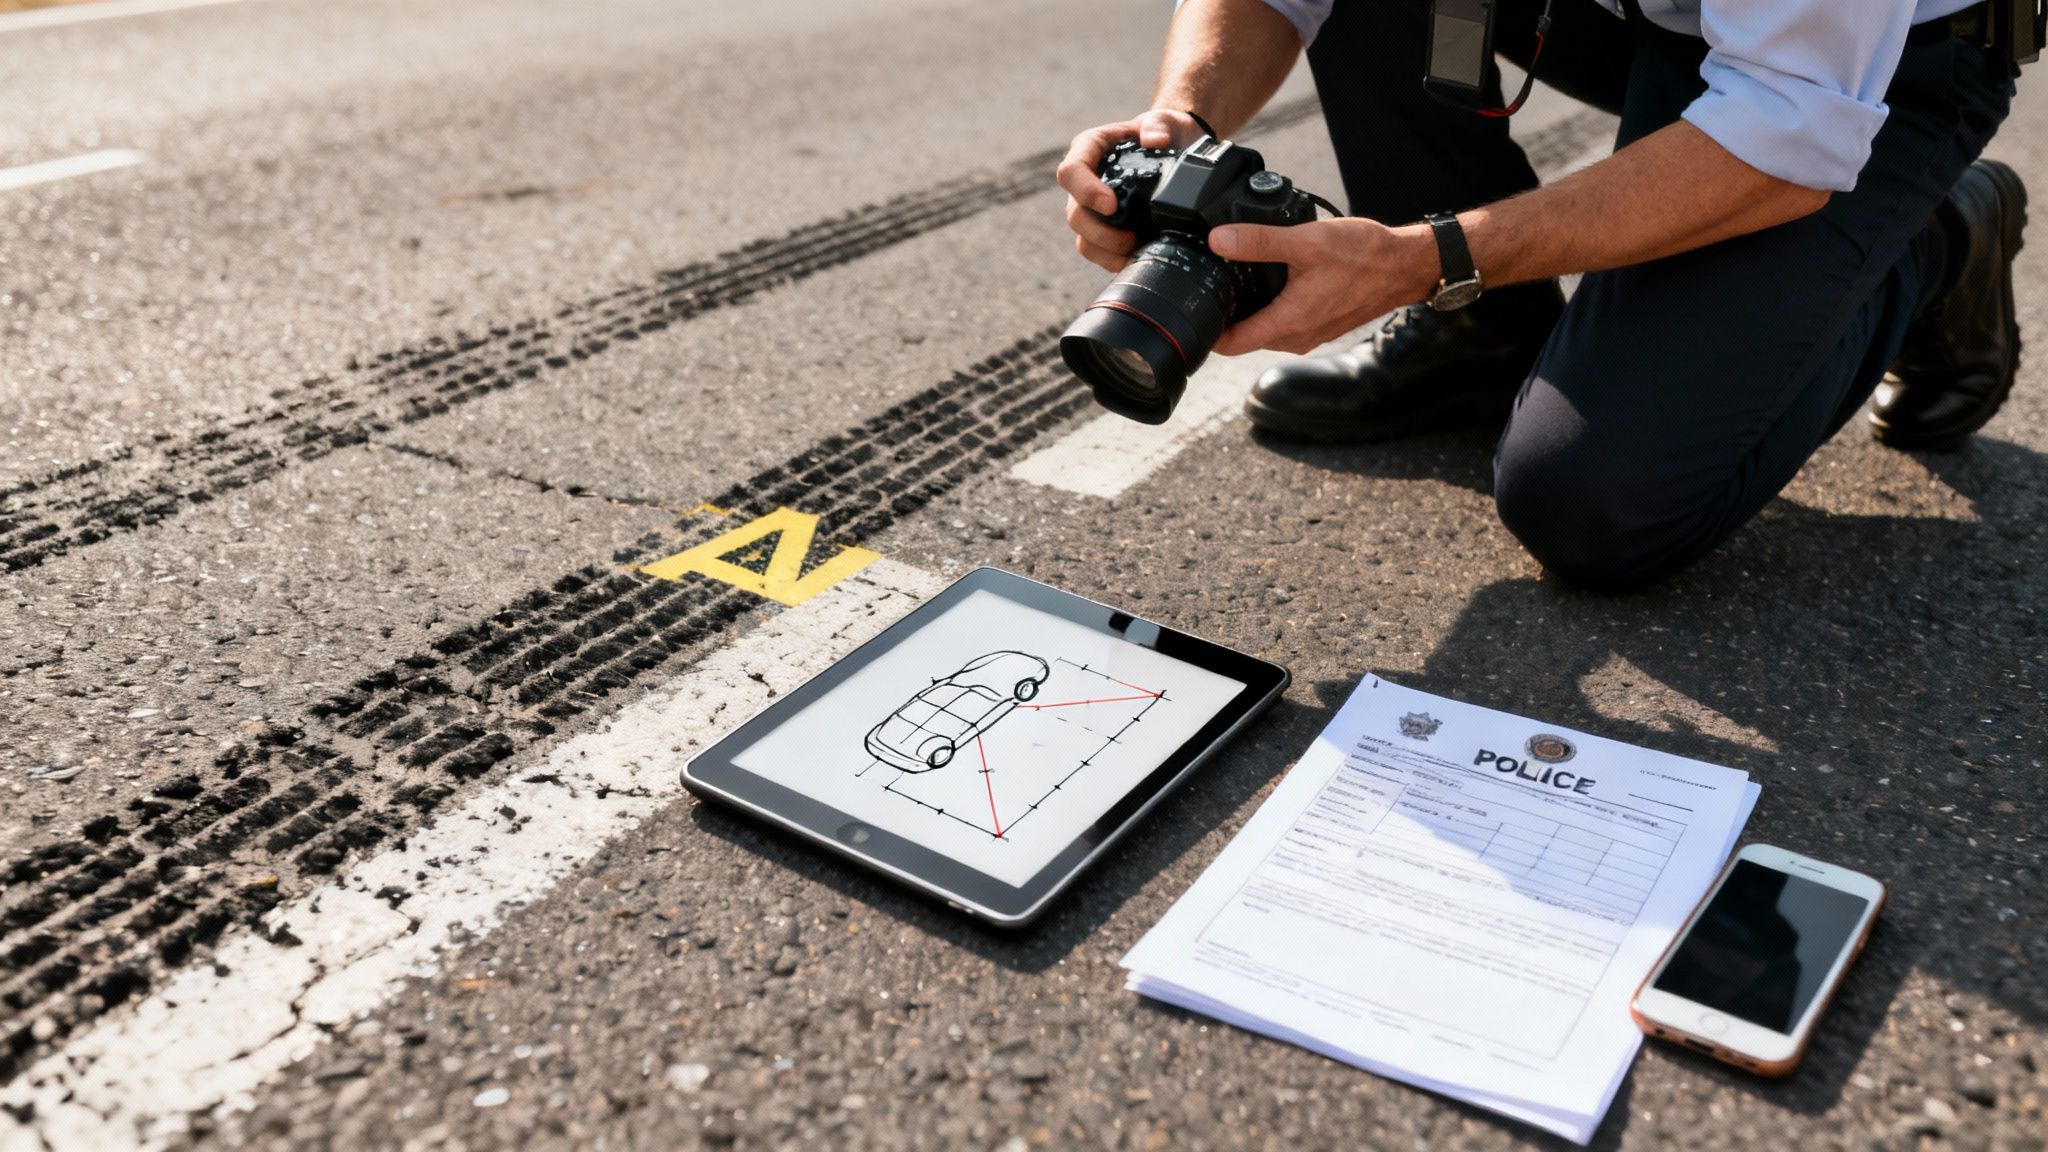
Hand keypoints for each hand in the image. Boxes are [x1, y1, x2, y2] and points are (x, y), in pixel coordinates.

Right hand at [1055, 109, 1205, 271]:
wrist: (1176, 150)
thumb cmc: (1164, 132)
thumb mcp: (1166, 121)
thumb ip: (1159, 124)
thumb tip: (1155, 140)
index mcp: (1089, 150)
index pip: (1071, 172)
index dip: (1086, 192)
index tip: (1111, 205)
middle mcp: (1084, 182)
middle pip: (1074, 214)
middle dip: (1099, 232)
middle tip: (1131, 238)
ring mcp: (1091, 209)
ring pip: (1083, 239)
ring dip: (1107, 251)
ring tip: (1136, 250)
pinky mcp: (1104, 230)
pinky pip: (1098, 253)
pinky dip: (1115, 260)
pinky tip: (1137, 258)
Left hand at [1208, 218, 1440, 354]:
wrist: (1404, 266)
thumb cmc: (1364, 256)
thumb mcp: (1306, 241)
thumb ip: (1259, 240)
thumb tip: (1219, 240)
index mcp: (1288, 323)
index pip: (1231, 343)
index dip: (1206, 331)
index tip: (1191, 313)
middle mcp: (1296, 337)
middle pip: (1244, 337)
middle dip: (1225, 316)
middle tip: (1208, 285)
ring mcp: (1309, 334)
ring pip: (1264, 329)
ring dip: (1249, 311)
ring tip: (1234, 280)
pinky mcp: (1320, 325)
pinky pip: (1284, 323)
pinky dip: (1271, 307)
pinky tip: (1270, 281)